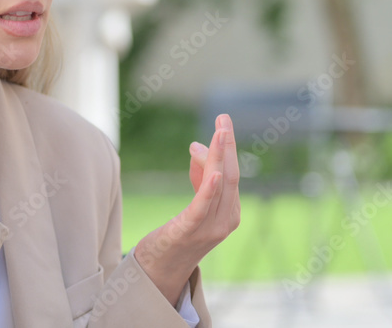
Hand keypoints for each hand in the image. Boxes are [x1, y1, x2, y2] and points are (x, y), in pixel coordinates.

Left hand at [134, 114, 240, 305]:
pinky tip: (216, 173)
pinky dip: (211, 189)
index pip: (232, 174)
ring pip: (220, 186)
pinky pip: (203, 207)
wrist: (160, 271)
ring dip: (220, 157)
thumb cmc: (177, 235)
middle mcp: (226, 220)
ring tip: (221, 133)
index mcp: (229, 212)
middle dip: (227, 146)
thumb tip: (196, 146)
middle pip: (231, 176)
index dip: (226, 148)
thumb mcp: (192, 201)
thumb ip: (198, 176)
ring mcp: (210, 228)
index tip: (222, 122)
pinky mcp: (190, 232)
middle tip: (224, 119)